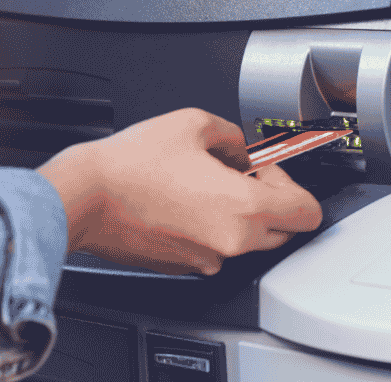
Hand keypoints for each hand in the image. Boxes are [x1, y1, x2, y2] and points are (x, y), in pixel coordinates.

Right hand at [36, 108, 321, 275]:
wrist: (83, 197)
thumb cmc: (130, 164)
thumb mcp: (193, 123)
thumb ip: (233, 135)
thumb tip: (240, 149)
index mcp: (244, 209)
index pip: (307, 213)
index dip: (291, 185)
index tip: (264, 170)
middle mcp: (231, 243)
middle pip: (280, 229)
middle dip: (265, 199)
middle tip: (234, 174)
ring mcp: (206, 259)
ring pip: (245, 240)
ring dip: (236, 213)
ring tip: (199, 184)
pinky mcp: (183, 266)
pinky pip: (213, 248)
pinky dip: (207, 227)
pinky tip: (179, 200)